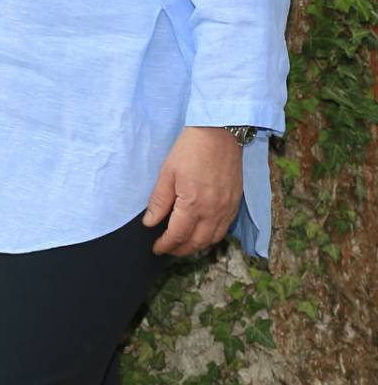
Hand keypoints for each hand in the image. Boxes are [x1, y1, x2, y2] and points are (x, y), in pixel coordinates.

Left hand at [142, 126, 244, 255]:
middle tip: (167, 249)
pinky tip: (202, 233)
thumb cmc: (190, 150)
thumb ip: (159, 201)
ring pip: (213, 239)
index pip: (178, 235)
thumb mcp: (167, 173)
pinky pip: (225, 228)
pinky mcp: (236, 203)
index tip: (156, 249)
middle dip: (180, 250)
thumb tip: (149, 223)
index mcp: (194, 204)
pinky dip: (212, 236)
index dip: (165, 245)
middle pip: (197, 242)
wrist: (220, 134)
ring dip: (197, 246)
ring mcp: (227, 208)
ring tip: (182, 245)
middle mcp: (214, 211)